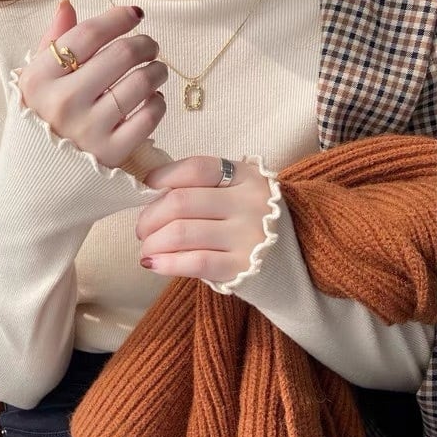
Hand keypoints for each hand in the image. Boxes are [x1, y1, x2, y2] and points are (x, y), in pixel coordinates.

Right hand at [17, 0, 167, 167]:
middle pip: (121, 54)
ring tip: (155, 71)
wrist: (36, 180)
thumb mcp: (35, 82)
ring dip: (157, 70)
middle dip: (145, 43)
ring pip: (141, 82)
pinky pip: (149, 116)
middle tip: (150, 46)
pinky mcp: (111, 153)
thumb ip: (52, 43)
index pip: (88, 34)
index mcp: (39, 78)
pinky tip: (152, 99)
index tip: (135, 15)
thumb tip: (68, 5)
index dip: (118, 18)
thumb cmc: (40, 121)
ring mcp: (88, 129)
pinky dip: (158, 102)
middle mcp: (62, 102)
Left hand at [135, 156, 271, 282]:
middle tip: (142, 229)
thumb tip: (151, 194)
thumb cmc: (251, 224)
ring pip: (181, 233)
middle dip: (150, 217)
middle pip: (181, 202)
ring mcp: (248, 236)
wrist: (295, 262)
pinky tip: (152, 264)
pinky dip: (166, 263)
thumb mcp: (238, 193)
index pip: (196, 168)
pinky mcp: (242, 267)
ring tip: (146, 248)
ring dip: (152, 242)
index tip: (148, 188)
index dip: (163, 176)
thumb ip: (203, 188)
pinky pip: (194, 262)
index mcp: (246, 176)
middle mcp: (249, 203)